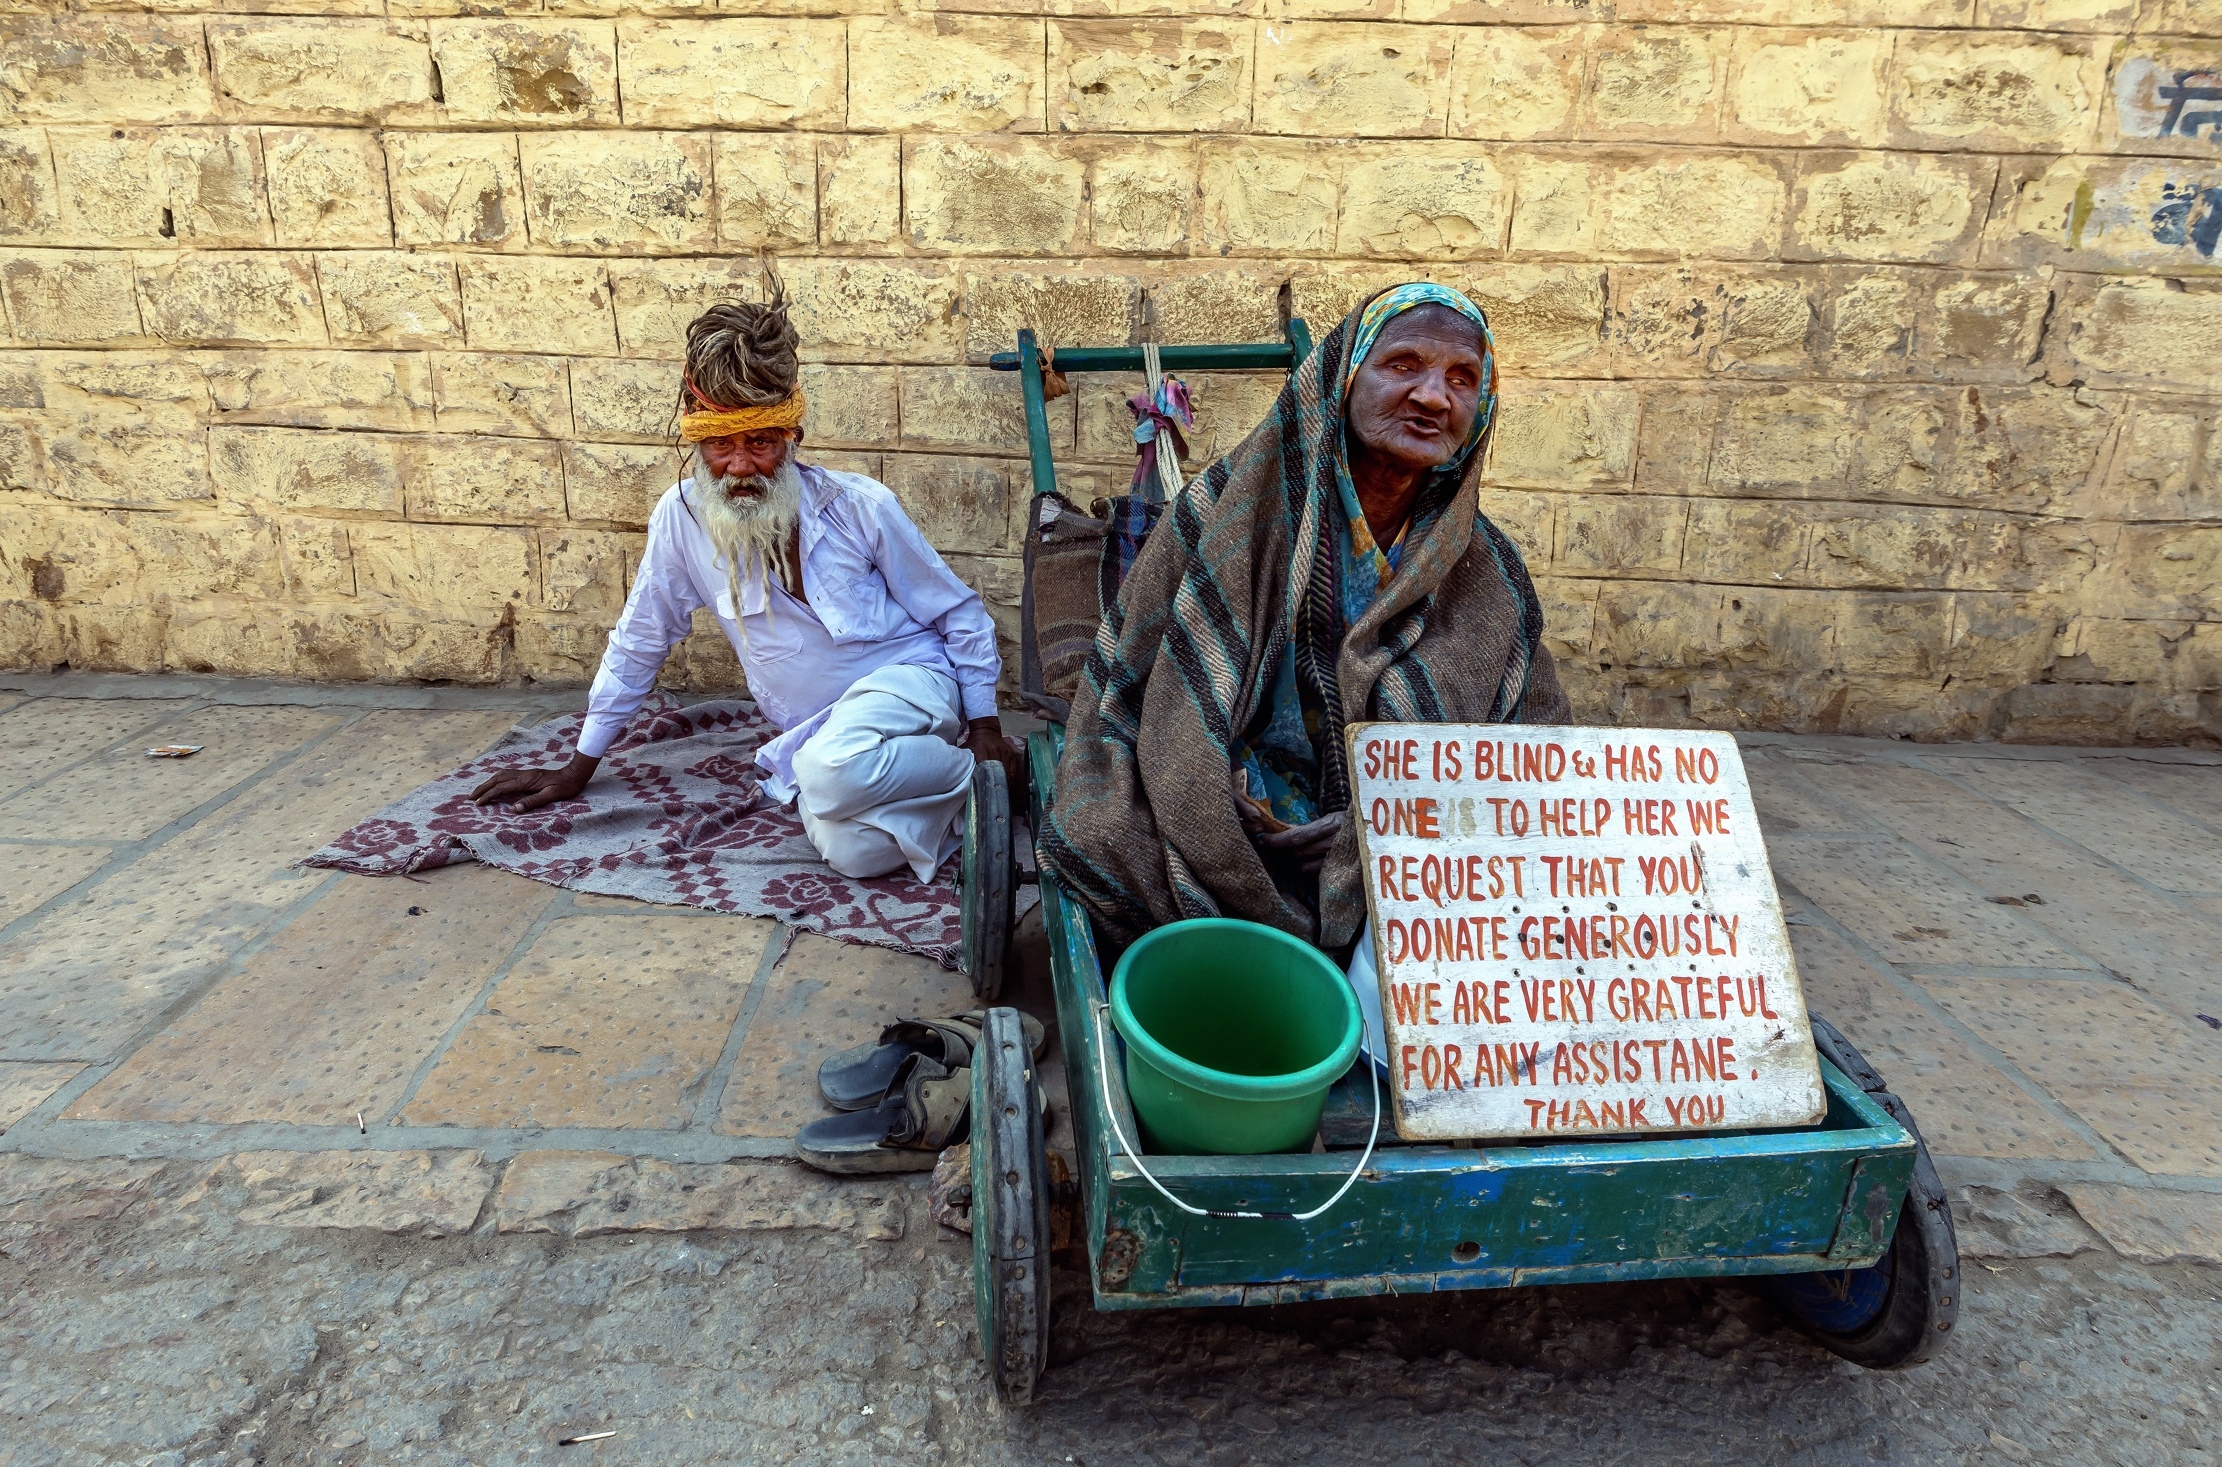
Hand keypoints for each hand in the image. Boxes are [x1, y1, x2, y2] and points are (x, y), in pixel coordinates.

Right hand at [471, 752, 599, 812]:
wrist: (574, 775)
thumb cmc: (564, 787)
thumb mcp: (551, 796)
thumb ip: (532, 802)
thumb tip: (514, 809)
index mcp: (526, 781)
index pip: (502, 788)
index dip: (489, 796)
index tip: (478, 803)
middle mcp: (523, 775)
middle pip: (497, 779)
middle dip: (483, 788)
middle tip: (470, 797)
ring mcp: (524, 773)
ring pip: (500, 775)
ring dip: (488, 782)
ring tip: (478, 791)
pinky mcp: (527, 774)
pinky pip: (507, 775)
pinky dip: (496, 779)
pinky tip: (495, 784)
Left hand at [956, 718, 1026, 794]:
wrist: (986, 731)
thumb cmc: (975, 743)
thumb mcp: (967, 749)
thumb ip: (963, 761)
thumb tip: (957, 776)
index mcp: (982, 749)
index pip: (985, 767)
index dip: (985, 779)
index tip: (984, 790)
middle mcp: (995, 750)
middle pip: (997, 771)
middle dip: (996, 784)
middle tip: (993, 795)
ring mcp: (1005, 752)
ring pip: (1007, 772)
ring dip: (1004, 784)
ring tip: (1000, 793)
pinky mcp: (1012, 754)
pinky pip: (1013, 770)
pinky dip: (1011, 779)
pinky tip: (1007, 785)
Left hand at [1251, 811, 1346, 874]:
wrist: (1381, 838)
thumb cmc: (1355, 825)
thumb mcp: (1336, 820)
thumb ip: (1314, 827)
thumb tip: (1287, 831)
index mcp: (1332, 824)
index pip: (1299, 836)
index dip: (1278, 840)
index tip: (1264, 840)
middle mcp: (1335, 843)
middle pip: (1299, 852)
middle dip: (1283, 852)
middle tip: (1272, 848)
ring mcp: (1339, 860)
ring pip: (1305, 867)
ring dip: (1297, 862)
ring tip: (1295, 855)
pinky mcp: (1341, 873)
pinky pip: (1316, 875)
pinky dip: (1310, 870)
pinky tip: (1310, 863)